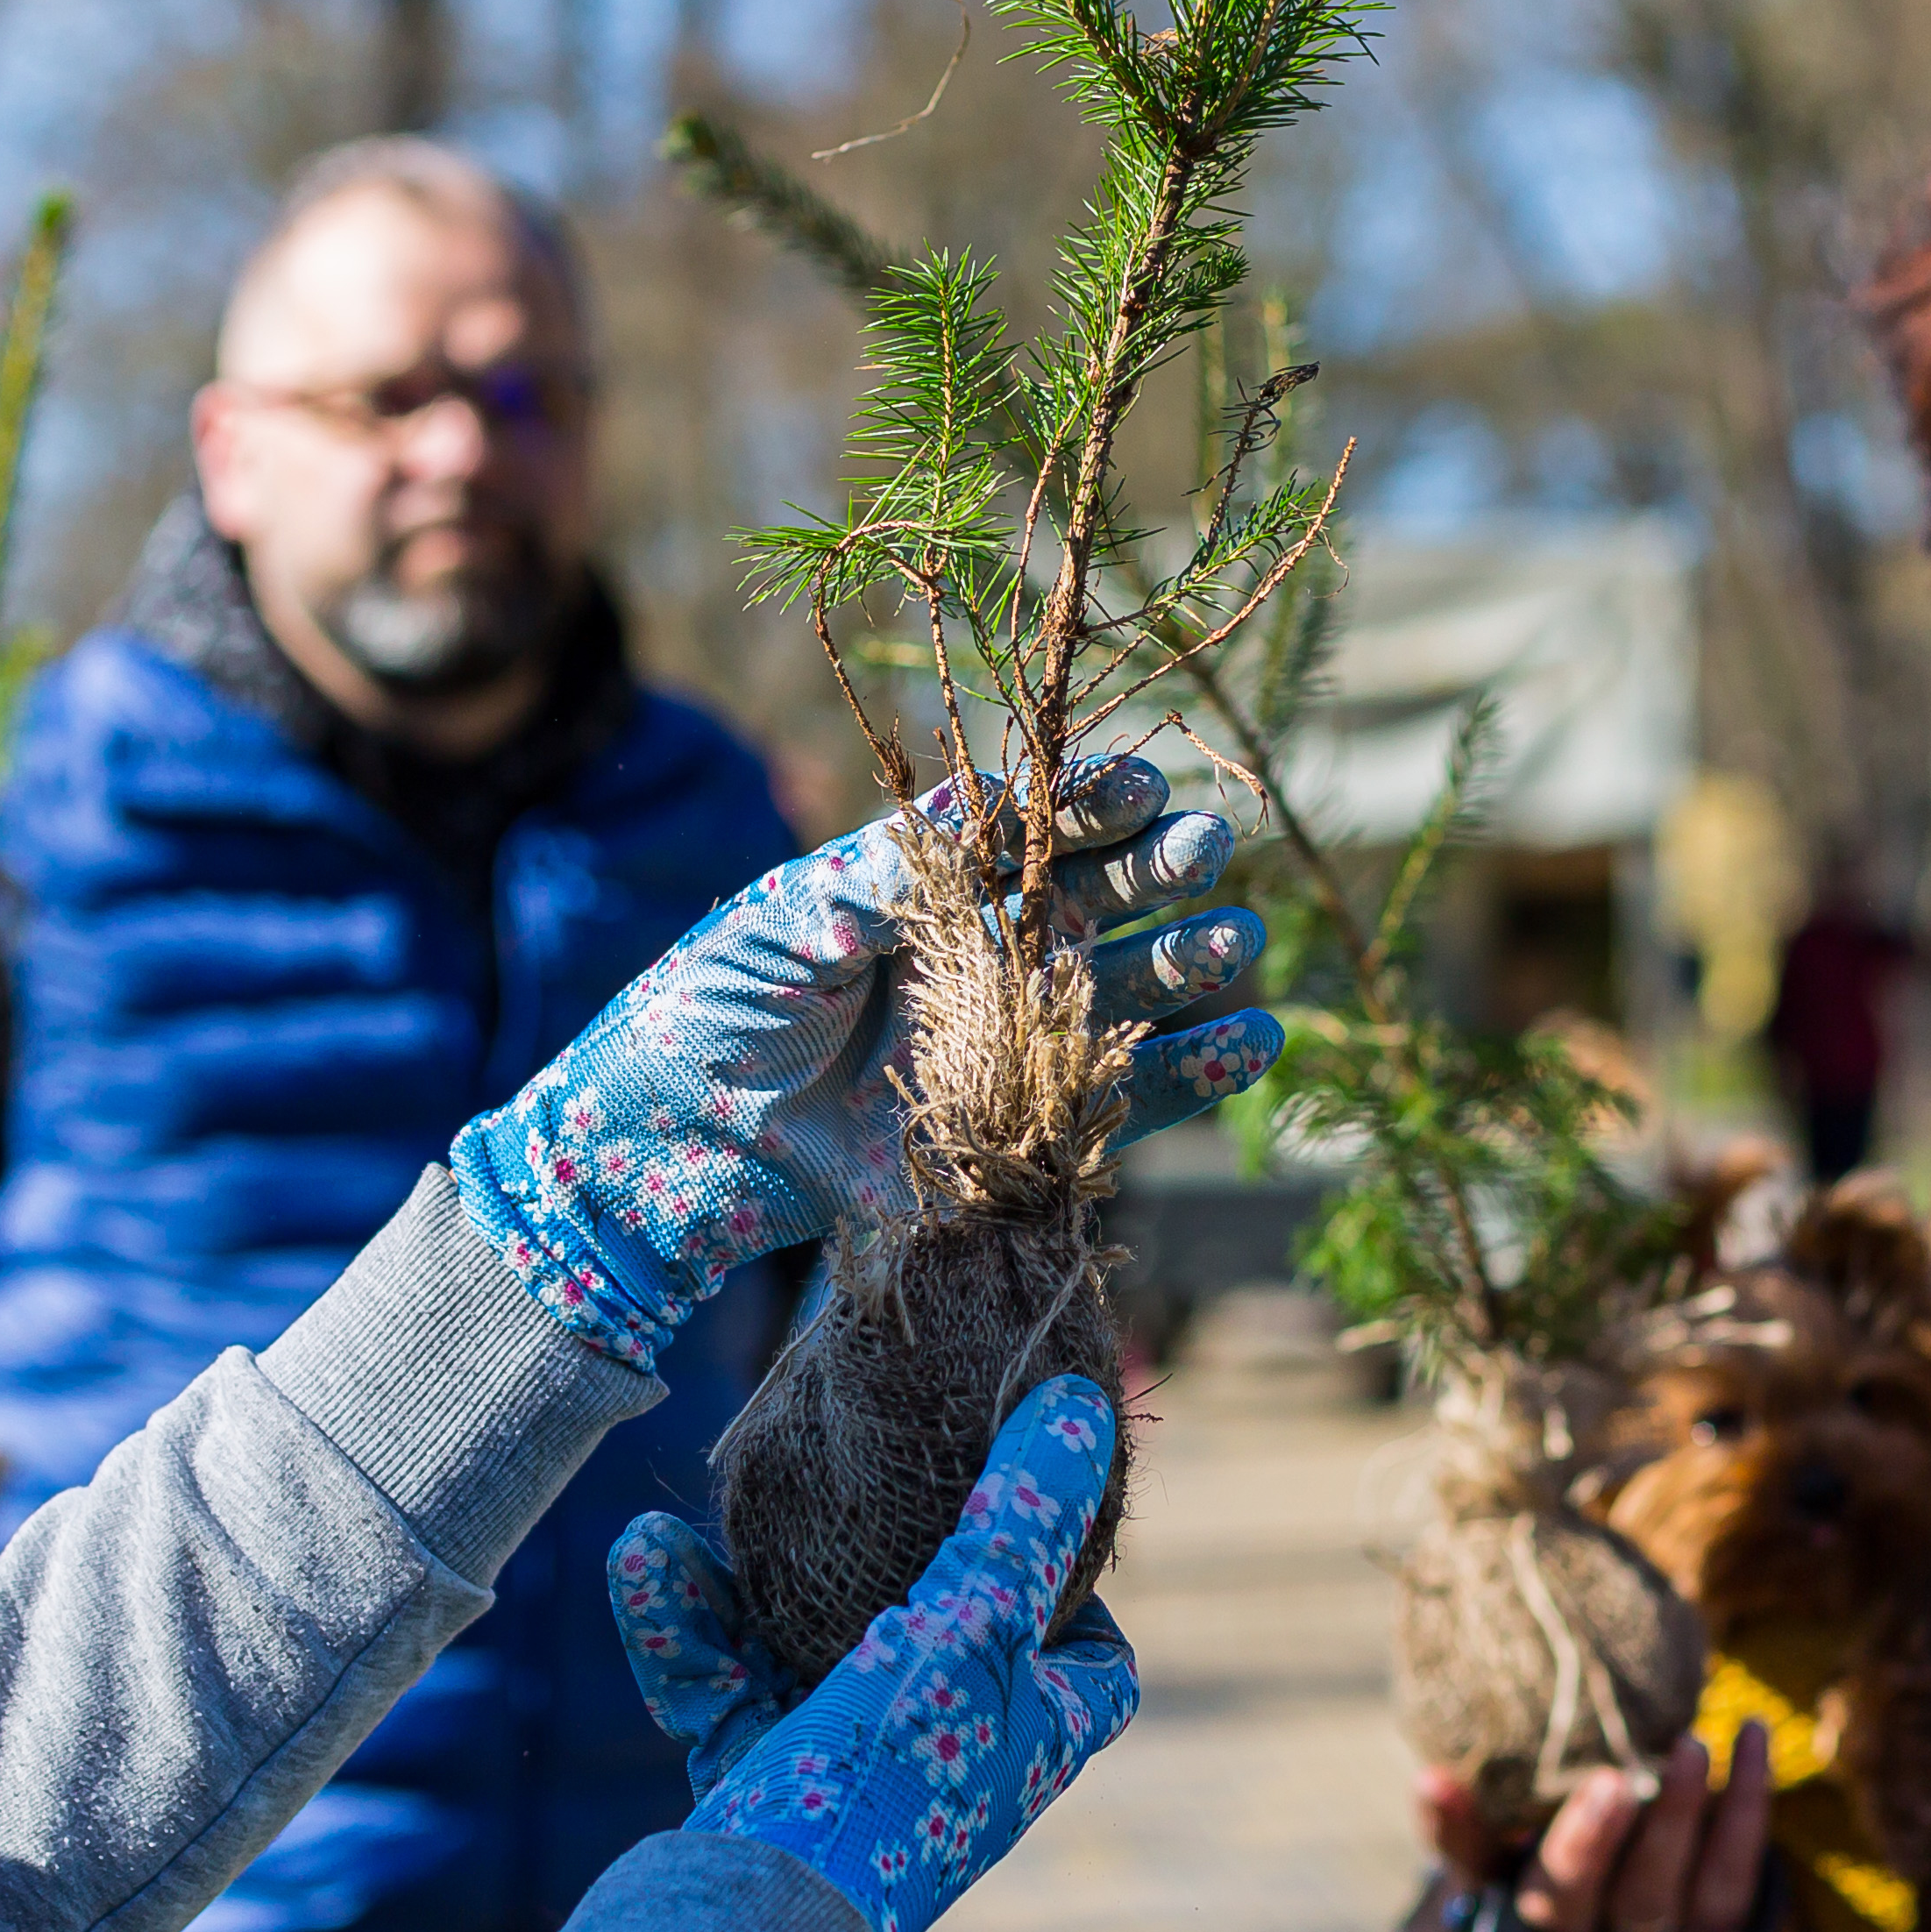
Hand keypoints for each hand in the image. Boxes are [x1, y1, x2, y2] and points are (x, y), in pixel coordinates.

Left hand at [451, 754, 1277, 1368]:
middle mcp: (975, 957)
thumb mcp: (789, 918)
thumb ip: (887, 872)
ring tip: (1236, 943)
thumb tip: (982, 804)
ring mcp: (1000, 1043)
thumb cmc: (712, 1010)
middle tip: (1210, 848)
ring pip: (1118, 995)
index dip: (1085, 806)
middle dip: (1155, 873)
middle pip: (1091, 903)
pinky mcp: (1011, 1131)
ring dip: (1185, 967)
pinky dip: (1187, 1077)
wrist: (676, 1146)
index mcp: (924, 888)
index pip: (1025, 832)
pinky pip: (1117, 1102)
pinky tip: (1254, 1043)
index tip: (1140, 784)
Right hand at [631, 1370, 1140, 1931]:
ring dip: (761, 1581)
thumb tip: (1081, 1410)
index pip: (1098, 1668)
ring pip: (809, 1648)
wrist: (761, 1920)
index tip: (1051, 1523)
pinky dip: (685, 1625)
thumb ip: (1021, 1520)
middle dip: (909, 1564)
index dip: (1088, 1600)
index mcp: (1031, 1733)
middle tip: (891, 1480)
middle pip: (952, 1643)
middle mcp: (952, 1757)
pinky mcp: (758, 1781)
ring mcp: (850, 1772)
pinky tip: (648, 1556)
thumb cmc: (897, 1775)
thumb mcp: (975, 1626)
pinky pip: (722, 1682)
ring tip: (732, 1511)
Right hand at [1408, 1722, 1774, 1931]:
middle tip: (1611, 1777)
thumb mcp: (1487, 1868)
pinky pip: (1737, 1877)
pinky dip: (1749, 1806)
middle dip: (1603, 1842)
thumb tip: (1431, 1779)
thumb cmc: (1530, 1881)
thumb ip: (1458, 1831)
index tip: (1479, 1784)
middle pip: (1602, 1902)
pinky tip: (1753, 1738)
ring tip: (1692, 1745)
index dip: (1515, 1846)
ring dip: (1685, 1818)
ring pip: (1678, 1895)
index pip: (1521, 1891)